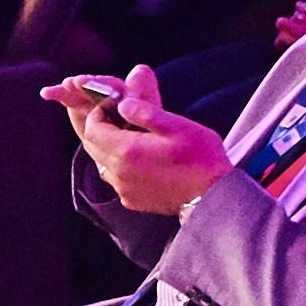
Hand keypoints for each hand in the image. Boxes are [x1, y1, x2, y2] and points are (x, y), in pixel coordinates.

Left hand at [69, 63, 230, 217]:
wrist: (212, 196)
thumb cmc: (200, 158)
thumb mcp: (176, 125)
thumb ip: (145, 112)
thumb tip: (123, 104)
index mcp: (126, 151)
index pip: (92, 129)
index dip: (99, 113)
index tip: (114, 105)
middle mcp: (119, 173)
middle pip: (92, 146)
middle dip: (101, 129)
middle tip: (121, 118)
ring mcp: (124, 189)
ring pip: (102, 164)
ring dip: (110, 148)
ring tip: (134, 139)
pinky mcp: (132, 200)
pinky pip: (116, 179)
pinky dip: (121, 167)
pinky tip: (143, 161)